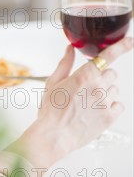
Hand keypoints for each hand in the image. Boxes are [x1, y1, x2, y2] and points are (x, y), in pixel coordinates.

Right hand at [10, 36, 132, 168]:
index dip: (121, 46)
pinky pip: (119, 105)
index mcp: (84, 75)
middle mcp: (98, 86)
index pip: (108, 55)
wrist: (54, 136)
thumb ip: (65, 63)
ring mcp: (105, 102)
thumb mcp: (53, 82)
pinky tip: (96, 110)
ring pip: (115, 89)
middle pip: (111, 73)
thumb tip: (70, 48)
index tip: (130, 41)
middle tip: (87, 87)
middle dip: (101, 77)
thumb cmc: (51, 110)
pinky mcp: (110, 117)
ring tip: (88, 102)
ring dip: (105, 92)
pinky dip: (111, 106)